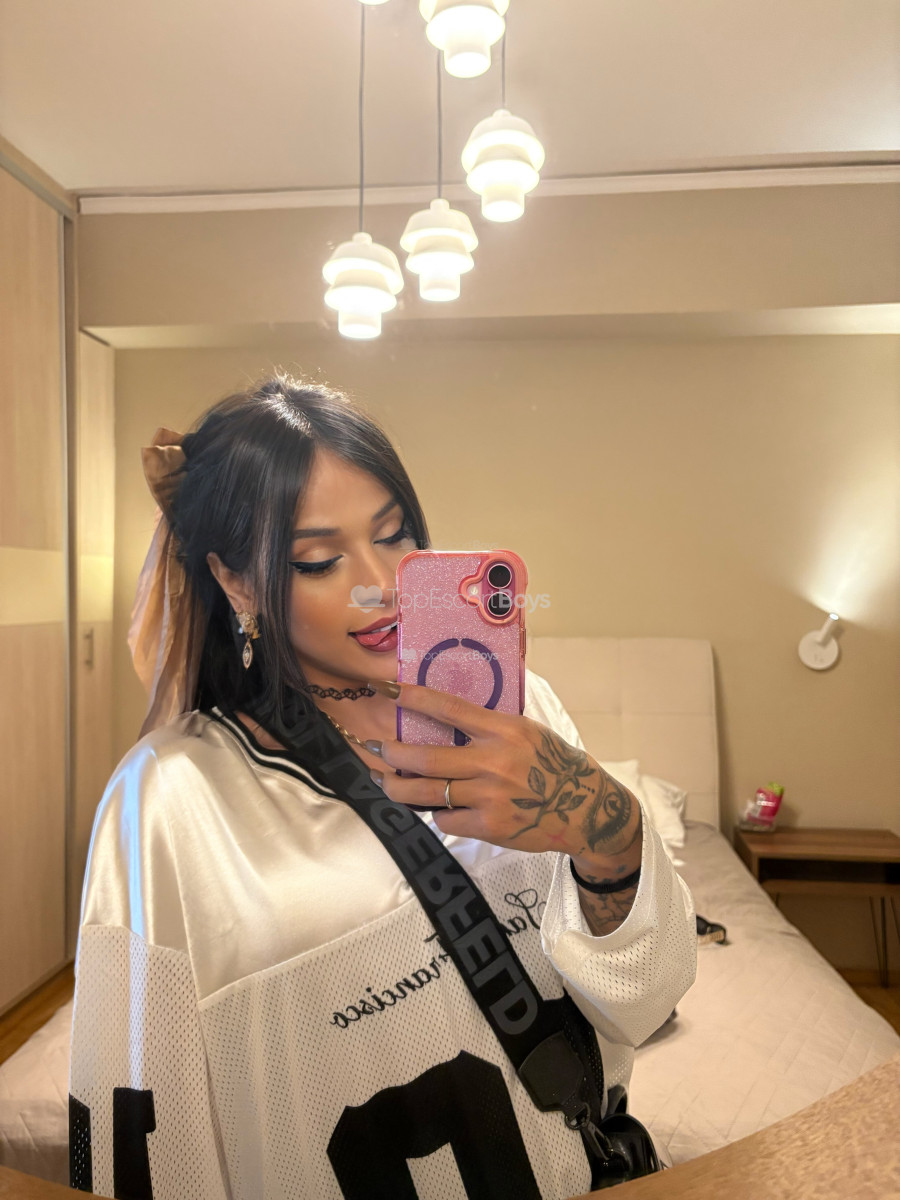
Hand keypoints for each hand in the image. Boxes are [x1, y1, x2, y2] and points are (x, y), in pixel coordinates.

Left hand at [365, 679, 641, 875]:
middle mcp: (494, 762)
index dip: (413, 698)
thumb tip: (445, 716)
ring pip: (428, 793)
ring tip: (383, 780)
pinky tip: (436, 807)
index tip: (386, 689)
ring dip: (398, 787)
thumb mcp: (528, 732)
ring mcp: (491, 797)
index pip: (448, 709)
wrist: (586, 809)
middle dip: (392, 753)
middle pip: (426, 758)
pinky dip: (437, 813)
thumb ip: (490, 727)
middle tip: (374, 748)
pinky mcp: (490, 827)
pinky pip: (446, 819)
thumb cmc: (554, 765)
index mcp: (504, 730)